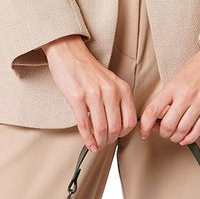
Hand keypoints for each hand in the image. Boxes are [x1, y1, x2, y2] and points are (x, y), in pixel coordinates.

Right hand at [44, 35, 138, 152]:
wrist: (69, 53)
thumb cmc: (88, 70)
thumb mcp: (110, 82)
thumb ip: (116, 101)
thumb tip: (117, 126)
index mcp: (122, 88)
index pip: (130, 120)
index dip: (123, 134)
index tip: (116, 137)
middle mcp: (111, 91)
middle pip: (116, 127)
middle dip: (110, 140)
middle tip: (104, 143)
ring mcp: (94, 95)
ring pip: (101, 129)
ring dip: (99, 142)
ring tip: (96, 145)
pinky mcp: (77, 98)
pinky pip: (84, 125)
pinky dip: (87, 139)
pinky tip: (88, 143)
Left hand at [137, 37, 199, 146]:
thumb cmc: (198, 66)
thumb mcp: (177, 78)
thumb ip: (168, 97)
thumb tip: (159, 116)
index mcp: (173, 87)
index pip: (152, 111)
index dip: (145, 126)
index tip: (144, 133)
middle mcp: (185, 95)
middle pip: (167, 125)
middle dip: (163, 134)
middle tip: (164, 132)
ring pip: (182, 130)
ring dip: (176, 138)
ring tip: (175, 135)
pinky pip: (199, 129)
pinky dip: (190, 138)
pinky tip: (186, 137)